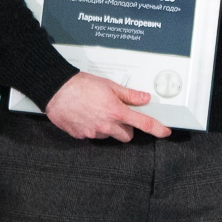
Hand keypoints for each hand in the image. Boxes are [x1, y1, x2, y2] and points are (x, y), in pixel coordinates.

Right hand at [43, 72, 171, 141]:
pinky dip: (93, 128)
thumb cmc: (80, 85)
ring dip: (108, 127)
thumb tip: (144, 98)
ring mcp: (94, 132)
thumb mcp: (109, 85)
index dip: (157, 129)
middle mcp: (106, 125)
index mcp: (116, 112)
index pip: (143, 123)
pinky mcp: (81, 136)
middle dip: (126, 128)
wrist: (56, 90)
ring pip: (109, 136)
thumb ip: (129, 95)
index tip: (165, 132)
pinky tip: (87, 116)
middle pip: (126, 136)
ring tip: (97, 112)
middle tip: (118, 115)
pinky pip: (93, 135)